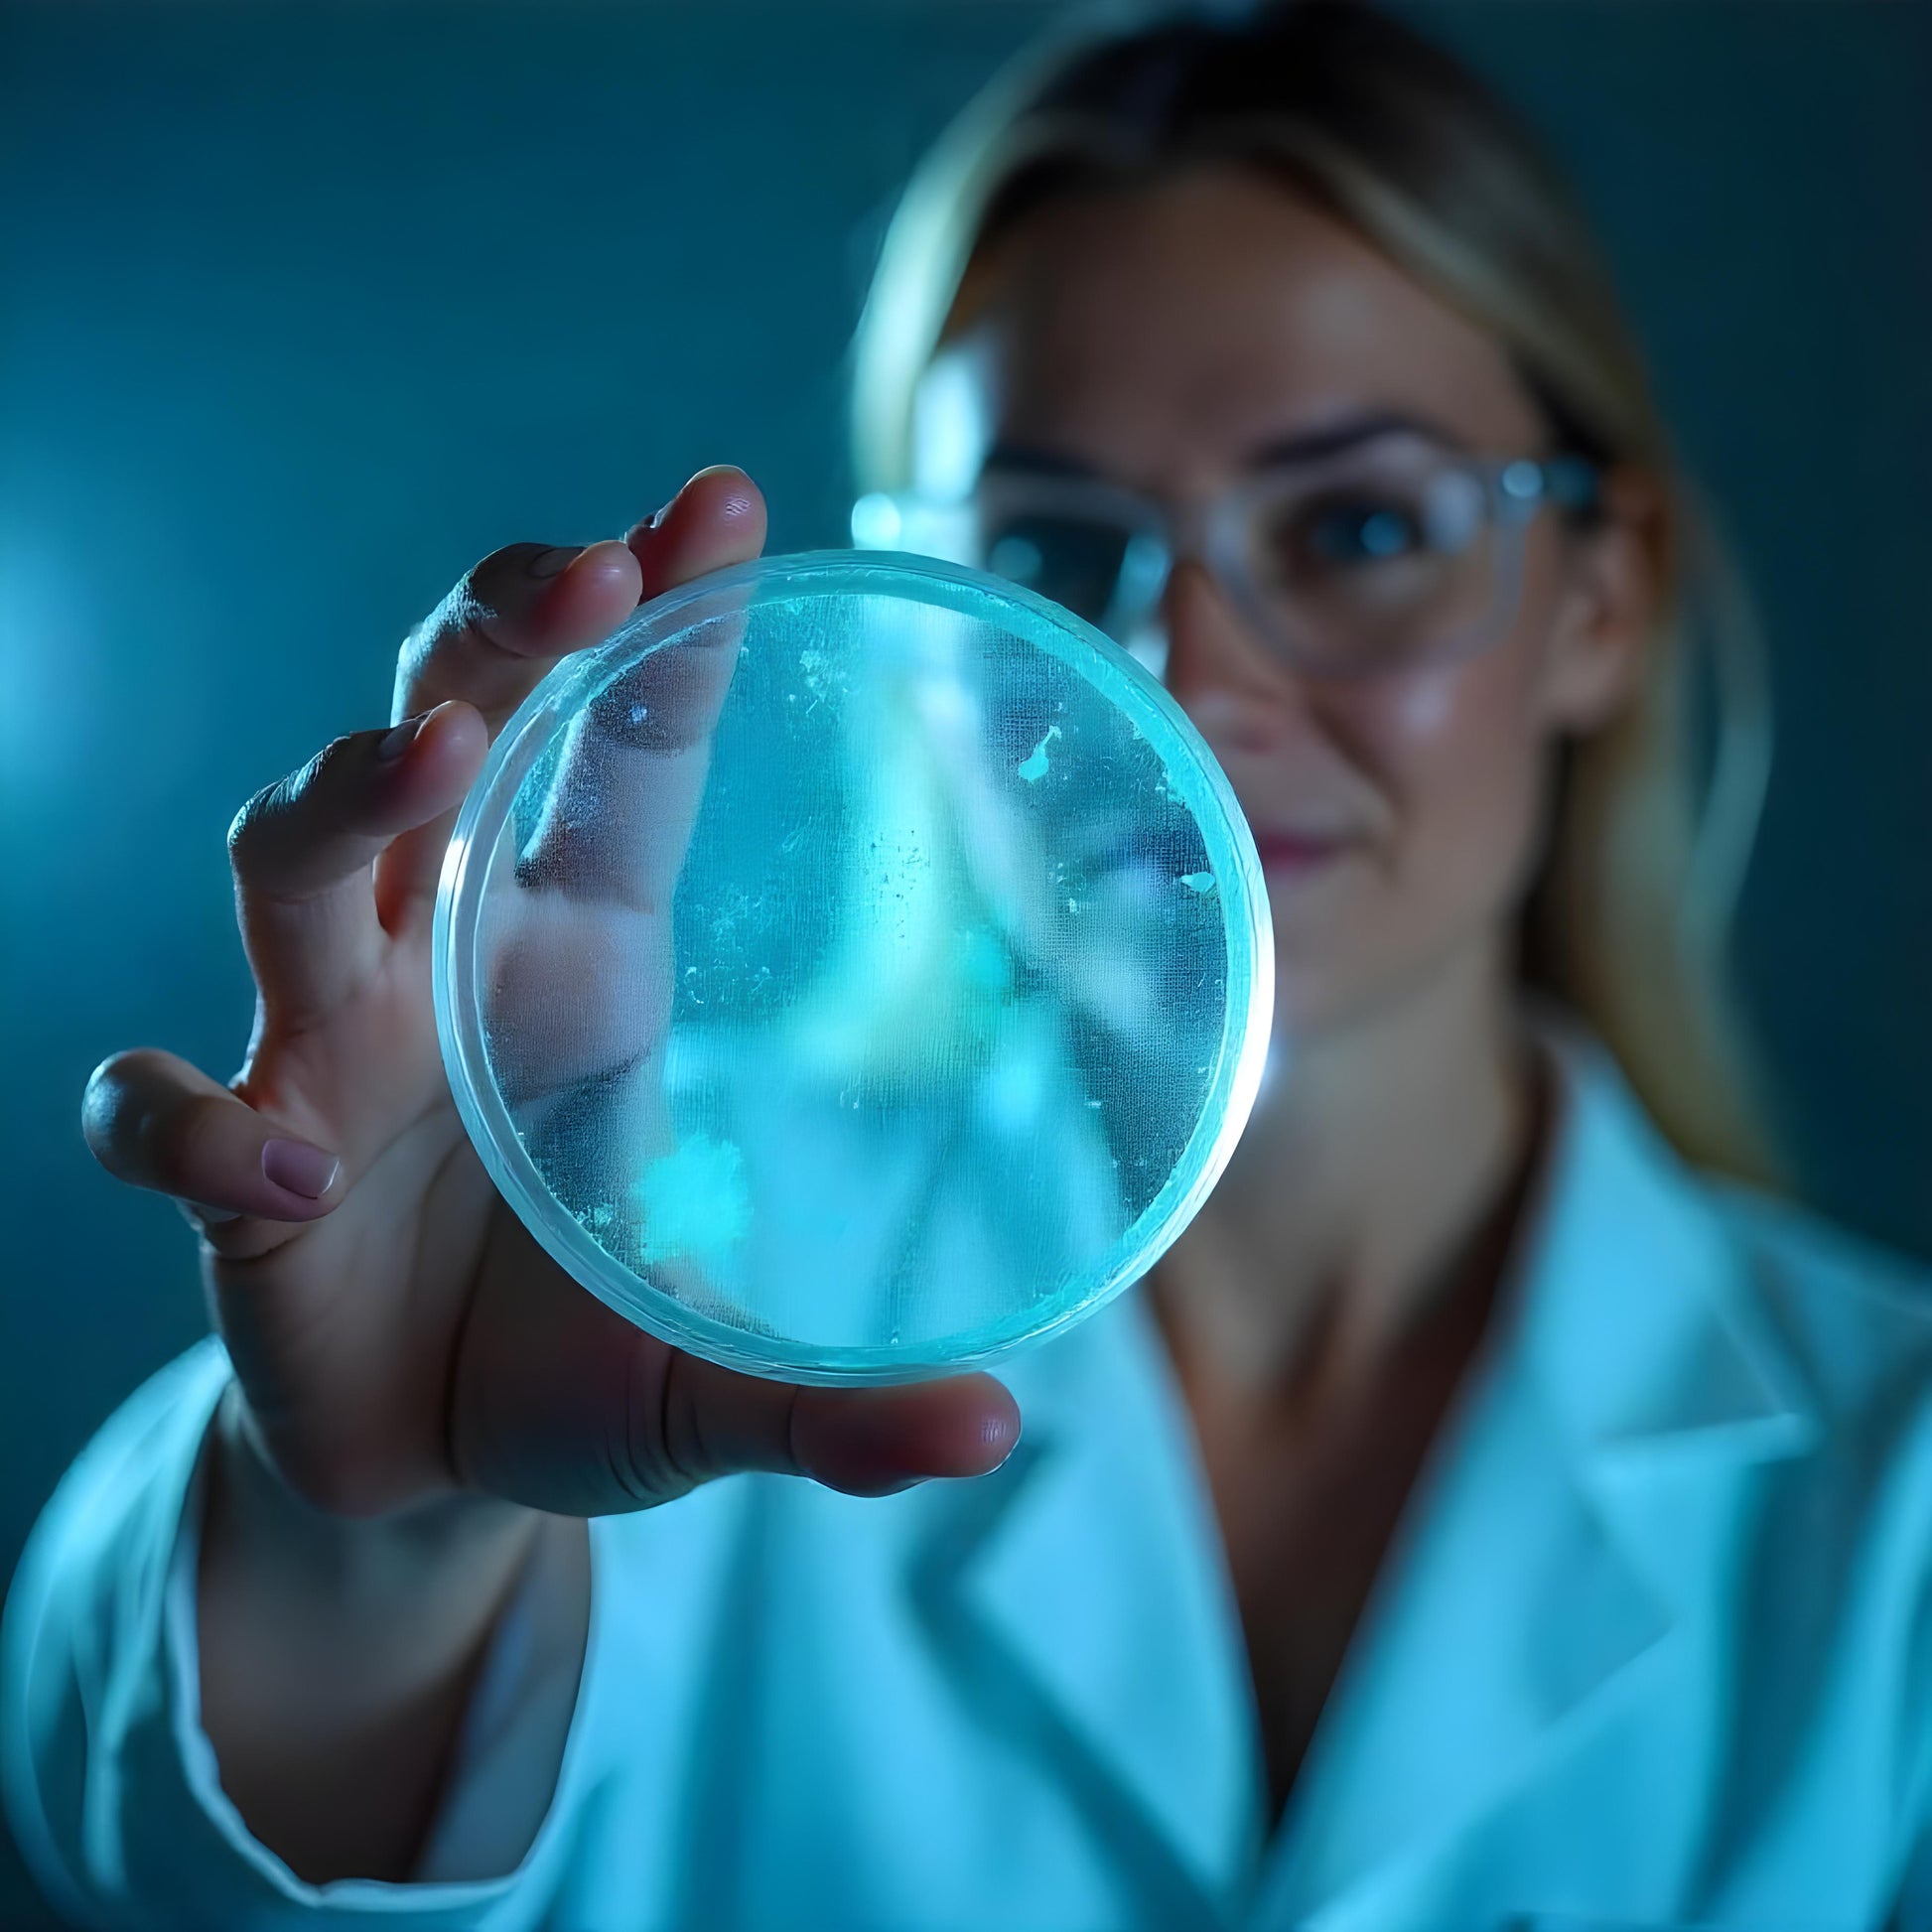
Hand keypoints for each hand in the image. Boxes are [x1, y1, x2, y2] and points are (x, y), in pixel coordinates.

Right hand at [82, 468, 1020, 1525]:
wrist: (427, 1465)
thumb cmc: (573, 1369)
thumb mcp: (712, 1389)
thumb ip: (838, 1407)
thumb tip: (998, 1438)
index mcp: (583, 963)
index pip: (622, 755)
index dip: (661, 627)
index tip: (719, 502)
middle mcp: (446, 966)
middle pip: (444, 730)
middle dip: (502, 633)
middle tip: (588, 567)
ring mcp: (325, 1048)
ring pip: (295, 859)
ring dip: (350, 792)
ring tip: (432, 760)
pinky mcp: (226, 1167)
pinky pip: (161, 1106)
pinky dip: (195, 1121)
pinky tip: (279, 1171)